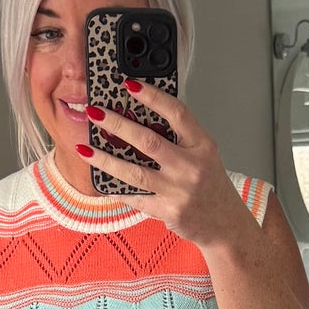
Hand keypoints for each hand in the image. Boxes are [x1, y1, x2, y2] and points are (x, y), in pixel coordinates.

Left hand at [76, 86, 252, 251]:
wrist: (224, 224)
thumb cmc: (211, 186)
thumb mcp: (204, 155)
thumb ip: (179, 138)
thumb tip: (139, 119)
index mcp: (202, 146)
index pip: (177, 113)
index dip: (152, 97)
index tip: (129, 84)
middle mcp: (191, 166)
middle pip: (148, 141)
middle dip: (117, 124)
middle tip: (94, 112)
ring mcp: (178, 190)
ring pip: (134, 172)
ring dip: (105, 159)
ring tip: (84, 148)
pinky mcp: (167, 211)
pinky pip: (135, 197)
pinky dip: (115, 189)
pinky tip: (99, 181)